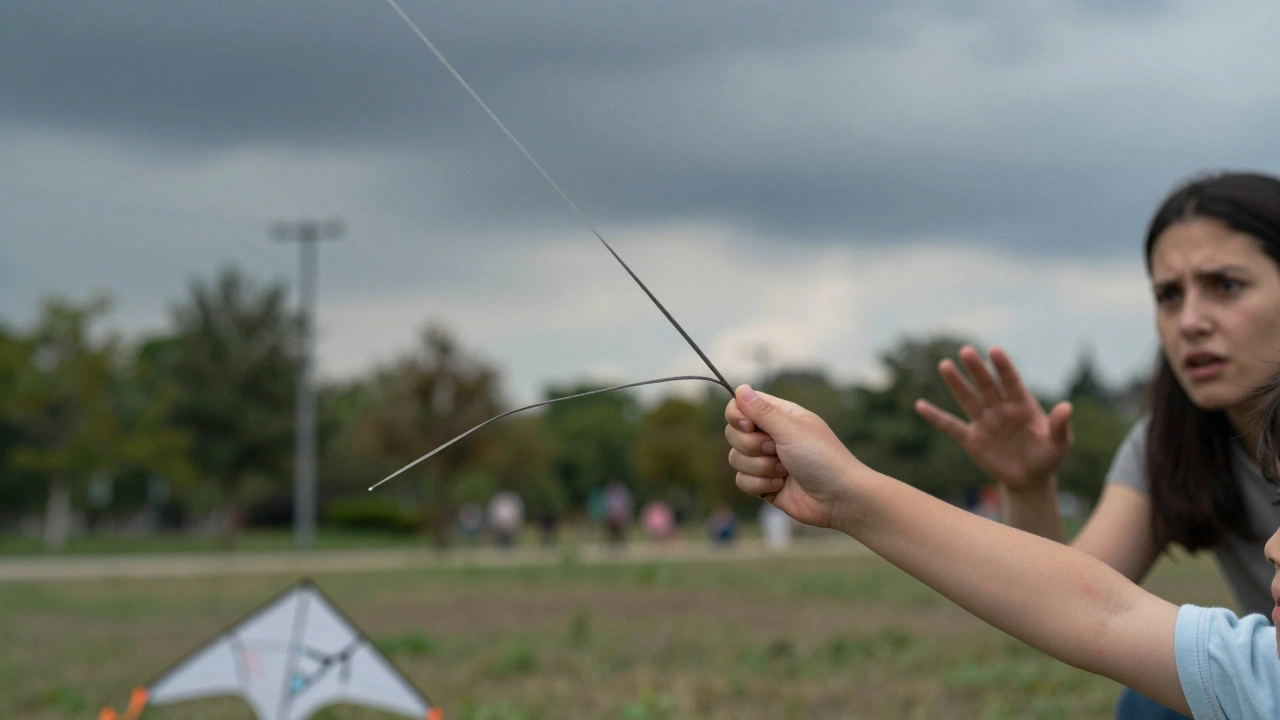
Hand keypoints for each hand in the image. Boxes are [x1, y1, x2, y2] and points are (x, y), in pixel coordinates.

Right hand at [724, 385, 861, 528]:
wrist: (838, 498)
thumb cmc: (822, 458)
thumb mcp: (792, 429)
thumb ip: (762, 411)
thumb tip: (741, 388)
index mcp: (778, 416)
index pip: (740, 406)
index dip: (737, 415)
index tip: (749, 426)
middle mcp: (769, 435)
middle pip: (733, 433)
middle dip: (752, 446)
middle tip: (776, 450)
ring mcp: (765, 461)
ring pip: (736, 458)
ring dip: (760, 467)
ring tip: (784, 471)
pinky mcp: (763, 483)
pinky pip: (741, 480)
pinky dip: (760, 484)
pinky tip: (780, 485)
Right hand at [914, 346, 1072, 491]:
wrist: (1030, 480)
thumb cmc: (1048, 458)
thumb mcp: (1060, 444)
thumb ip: (1060, 425)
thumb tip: (1067, 406)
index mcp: (1022, 405)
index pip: (1011, 382)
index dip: (1003, 367)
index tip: (994, 350)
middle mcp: (1000, 409)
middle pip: (986, 386)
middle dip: (977, 370)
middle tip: (966, 351)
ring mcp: (984, 423)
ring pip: (968, 399)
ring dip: (956, 383)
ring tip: (945, 365)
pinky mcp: (972, 440)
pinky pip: (951, 426)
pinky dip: (935, 417)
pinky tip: (920, 406)